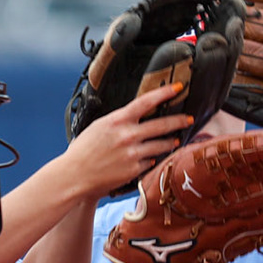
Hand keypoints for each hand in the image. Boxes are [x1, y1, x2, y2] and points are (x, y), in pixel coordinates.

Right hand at [61, 83, 192, 197]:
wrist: (74, 175)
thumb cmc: (83, 150)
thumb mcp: (99, 127)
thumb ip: (119, 121)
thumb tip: (135, 116)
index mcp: (117, 120)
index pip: (145, 102)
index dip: (164, 93)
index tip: (178, 87)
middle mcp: (127, 135)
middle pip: (161, 124)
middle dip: (179, 120)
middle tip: (188, 118)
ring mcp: (132, 153)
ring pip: (161, 145)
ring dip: (170, 142)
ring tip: (175, 140)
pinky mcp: (134, 170)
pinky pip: (150, 160)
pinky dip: (151, 158)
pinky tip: (150, 157)